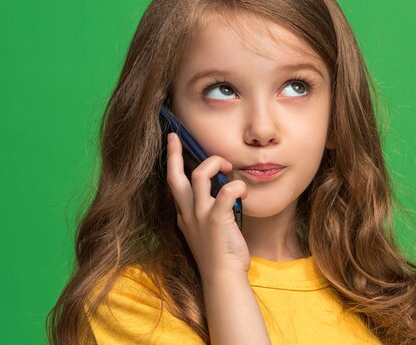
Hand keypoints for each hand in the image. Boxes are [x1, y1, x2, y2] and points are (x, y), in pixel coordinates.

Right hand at [166, 132, 250, 276]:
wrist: (222, 278)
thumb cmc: (219, 255)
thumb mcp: (204, 230)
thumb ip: (207, 211)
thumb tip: (220, 190)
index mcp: (184, 214)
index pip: (174, 182)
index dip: (172, 160)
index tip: (173, 141)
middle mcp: (188, 213)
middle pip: (175, 176)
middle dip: (175, 153)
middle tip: (178, 137)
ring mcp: (201, 216)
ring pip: (200, 176)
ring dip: (214, 163)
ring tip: (226, 166)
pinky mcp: (216, 221)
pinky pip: (226, 192)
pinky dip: (236, 186)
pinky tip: (243, 189)